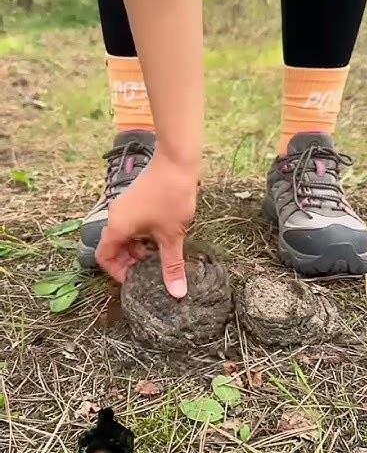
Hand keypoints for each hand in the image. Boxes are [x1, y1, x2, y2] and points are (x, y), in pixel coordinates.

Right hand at [96, 150, 198, 297]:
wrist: (176, 160)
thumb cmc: (171, 196)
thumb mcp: (172, 235)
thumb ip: (171, 265)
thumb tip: (177, 293)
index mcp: (117, 227)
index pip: (104, 257)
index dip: (118, 273)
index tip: (137, 280)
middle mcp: (115, 216)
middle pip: (113, 247)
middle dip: (131, 262)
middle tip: (152, 270)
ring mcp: (124, 206)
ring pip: (124, 235)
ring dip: (138, 248)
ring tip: (160, 253)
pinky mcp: (134, 199)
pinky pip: (132, 224)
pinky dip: (142, 234)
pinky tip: (163, 235)